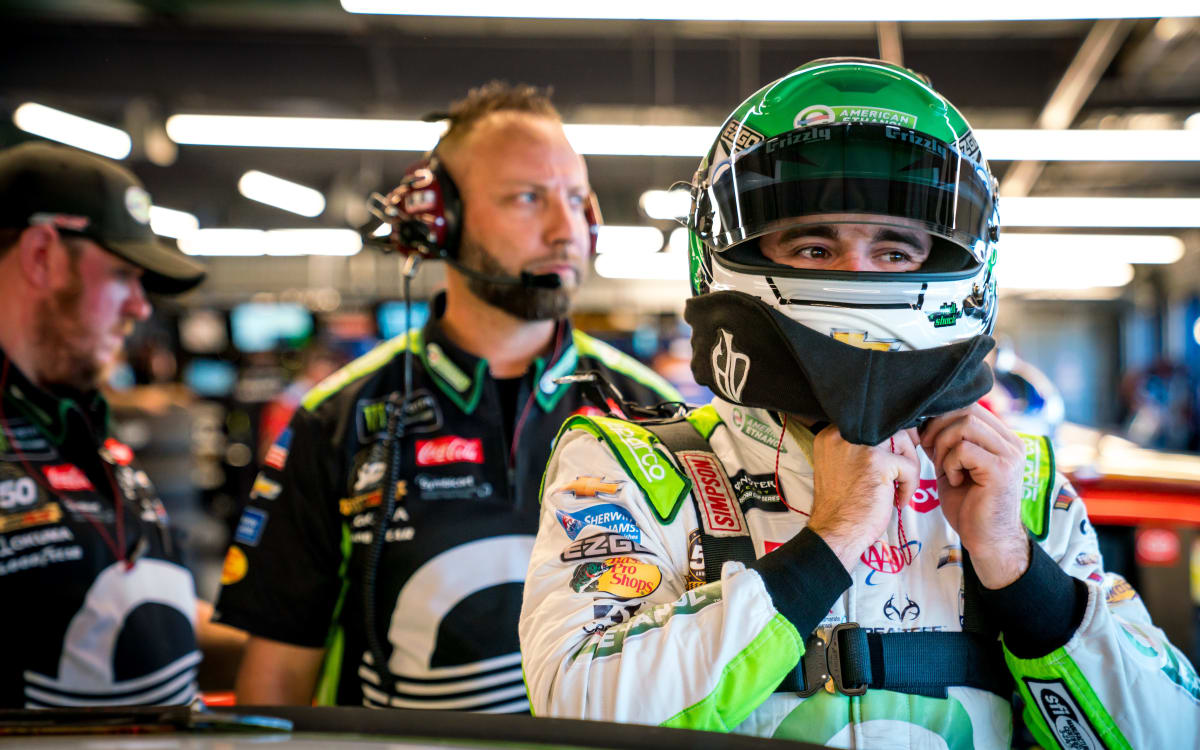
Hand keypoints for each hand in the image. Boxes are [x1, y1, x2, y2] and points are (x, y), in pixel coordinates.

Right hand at [807, 425, 919, 571]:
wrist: (835, 531)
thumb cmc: (841, 505)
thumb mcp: (840, 466)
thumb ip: (858, 449)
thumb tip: (895, 438)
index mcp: (830, 434)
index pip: (869, 421)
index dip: (887, 437)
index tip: (894, 455)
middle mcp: (842, 435)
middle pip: (887, 425)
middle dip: (903, 446)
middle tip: (906, 467)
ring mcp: (860, 447)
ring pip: (902, 439)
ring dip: (909, 463)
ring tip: (902, 485)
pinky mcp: (878, 463)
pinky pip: (908, 465)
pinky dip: (910, 485)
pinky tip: (899, 500)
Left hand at [919, 403, 1029, 588]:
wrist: (987, 540)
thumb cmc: (968, 505)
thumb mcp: (952, 466)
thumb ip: (944, 442)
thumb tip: (924, 419)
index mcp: (1002, 438)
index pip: (970, 406)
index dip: (942, 417)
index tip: (927, 437)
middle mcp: (1011, 442)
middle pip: (966, 410)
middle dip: (938, 428)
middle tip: (930, 451)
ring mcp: (1009, 455)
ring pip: (965, 425)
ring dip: (944, 445)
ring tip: (944, 468)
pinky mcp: (1001, 470)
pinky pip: (964, 449)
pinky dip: (950, 463)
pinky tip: (955, 481)